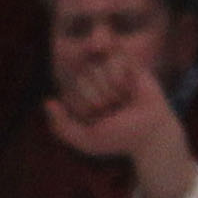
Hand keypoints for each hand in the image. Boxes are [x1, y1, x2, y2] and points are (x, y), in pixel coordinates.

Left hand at [45, 53, 194, 197]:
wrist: (150, 133)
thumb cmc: (118, 138)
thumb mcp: (85, 139)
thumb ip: (61, 126)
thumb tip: (47, 101)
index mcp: (80, 101)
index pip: (70, 92)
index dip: (85, 107)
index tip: (98, 120)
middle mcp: (93, 84)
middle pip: (83, 78)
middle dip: (99, 97)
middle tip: (114, 109)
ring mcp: (110, 72)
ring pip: (99, 66)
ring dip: (112, 87)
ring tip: (123, 99)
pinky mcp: (128, 62)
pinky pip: (115, 57)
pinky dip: (122, 74)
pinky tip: (130, 86)